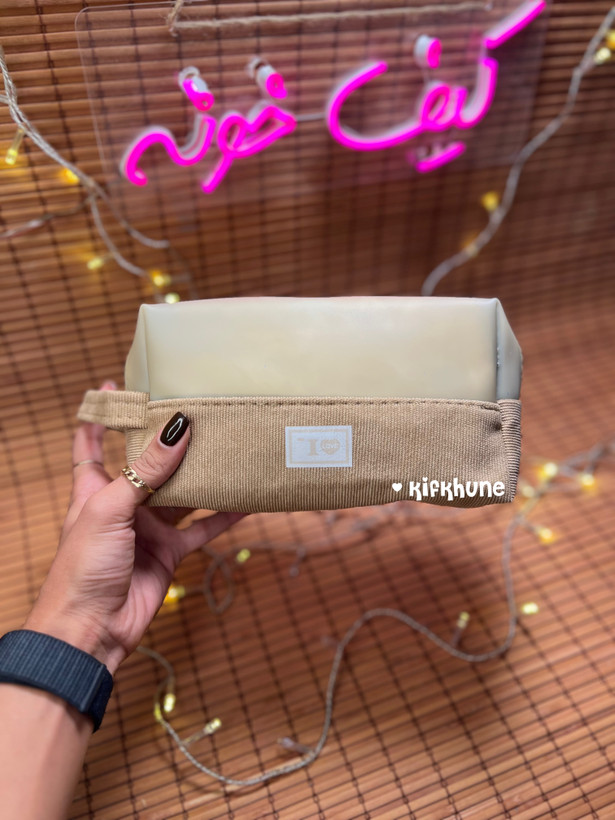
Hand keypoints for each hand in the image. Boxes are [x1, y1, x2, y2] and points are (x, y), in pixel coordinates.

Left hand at [24, 382, 245, 673]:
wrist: (91, 630)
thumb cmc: (82, 568)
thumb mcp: (110, 509)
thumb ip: (146, 471)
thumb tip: (176, 429)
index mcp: (94, 488)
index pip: (92, 443)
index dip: (101, 416)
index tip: (116, 386)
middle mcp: (123, 503)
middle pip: (147, 464)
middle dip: (166, 440)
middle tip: (194, 411)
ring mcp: (148, 528)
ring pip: (180, 493)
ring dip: (201, 476)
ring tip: (228, 449)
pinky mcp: (169, 551)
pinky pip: (201, 527)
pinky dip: (223, 515)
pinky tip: (246, 500)